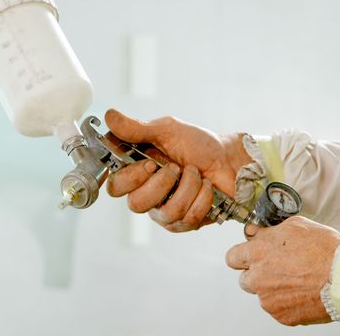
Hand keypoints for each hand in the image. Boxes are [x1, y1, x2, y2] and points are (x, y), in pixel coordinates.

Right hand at [104, 109, 252, 231]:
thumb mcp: (168, 130)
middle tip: (176, 167)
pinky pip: (187, 219)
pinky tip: (206, 187)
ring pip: (166, 213)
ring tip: (196, 173)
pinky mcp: (183, 223)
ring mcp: (164, 210)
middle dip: (162, 184)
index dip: (130, 178)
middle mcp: (146, 193)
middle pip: (135, 204)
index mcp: (137, 170)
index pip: (115, 186)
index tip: (150, 163)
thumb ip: (137, 128)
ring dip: (188, 187)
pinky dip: (202, 197)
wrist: (230, 161)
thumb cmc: (199, 145)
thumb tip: (109, 116)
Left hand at [225, 216, 339, 325]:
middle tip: (278, 269)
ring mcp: (268, 299)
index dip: (242, 256)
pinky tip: (303, 292)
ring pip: (263, 294)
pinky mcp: (281, 316)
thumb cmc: (324, 250)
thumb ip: (267, 231)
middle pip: (245, 279)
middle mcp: (257, 278)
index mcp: (256, 254)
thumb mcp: (295, 226)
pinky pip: (278, 308)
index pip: (232, 257)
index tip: (251, 256)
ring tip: (296, 281)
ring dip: (273, 289)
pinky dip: (287, 302)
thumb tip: (254, 232)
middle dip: (257, 274)